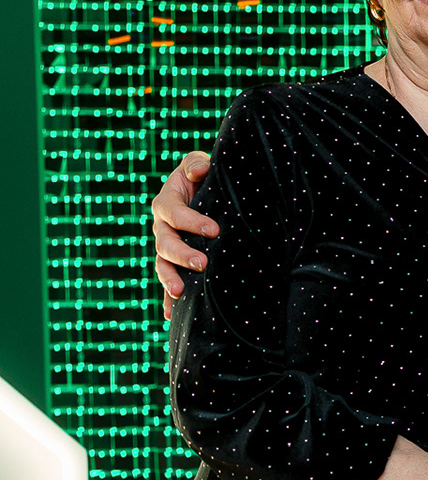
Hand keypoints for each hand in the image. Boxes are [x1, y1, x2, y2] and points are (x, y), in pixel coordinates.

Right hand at [152, 150, 215, 320]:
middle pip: (164, 244)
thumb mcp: (199, 165)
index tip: (214, 229)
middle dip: (182, 255)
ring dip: (169, 279)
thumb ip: (197, 164)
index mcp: (166, 203)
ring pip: (162, 265)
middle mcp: (162, 228)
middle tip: (203, 264)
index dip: (190, 221)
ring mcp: (166, 248)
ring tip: (180, 292)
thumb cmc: (204, 176)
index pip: (172, 213)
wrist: (205, 191)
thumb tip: (199, 170)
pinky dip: (167, 300)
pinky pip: (168, 281)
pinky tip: (171, 316)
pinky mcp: (174, 263)